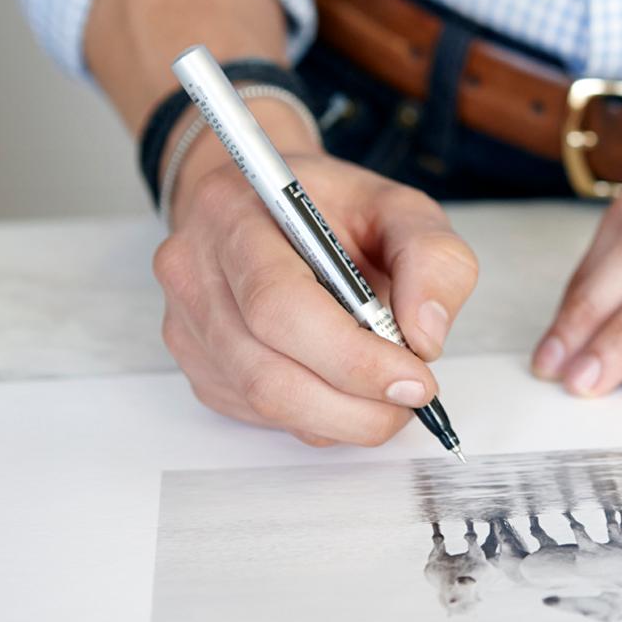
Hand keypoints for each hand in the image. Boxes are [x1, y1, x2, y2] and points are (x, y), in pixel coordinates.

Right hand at [153, 128, 477, 446]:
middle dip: (355, 402)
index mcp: (235, 215)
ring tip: (390, 396)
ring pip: (265, 402)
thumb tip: (425, 337)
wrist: (268, 205)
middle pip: (266, 370)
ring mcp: (189, 325)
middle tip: (412, 397)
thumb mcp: (401, 208)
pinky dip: (320, 416)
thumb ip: (433, 260)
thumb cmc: (332, 209)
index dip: (352, 357)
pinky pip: (263, 415)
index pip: (280, 304)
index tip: (415, 379)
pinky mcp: (200, 367)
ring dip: (344, 417)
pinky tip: (348, 388)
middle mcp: (194, 271)